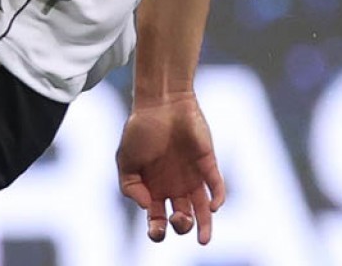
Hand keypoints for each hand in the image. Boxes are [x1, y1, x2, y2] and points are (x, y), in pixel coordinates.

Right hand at [117, 94, 225, 244]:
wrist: (161, 103)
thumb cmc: (140, 129)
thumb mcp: (124, 159)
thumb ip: (129, 185)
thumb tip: (145, 207)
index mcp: (152, 187)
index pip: (156, 217)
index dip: (157, 229)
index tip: (156, 231)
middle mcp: (173, 186)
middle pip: (181, 217)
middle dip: (180, 225)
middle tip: (178, 219)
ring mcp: (192, 177)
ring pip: (202, 209)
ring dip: (204, 224)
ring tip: (203, 238)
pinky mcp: (208, 165)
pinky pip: (216, 187)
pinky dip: (217, 199)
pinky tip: (212, 207)